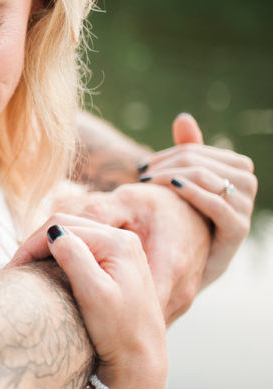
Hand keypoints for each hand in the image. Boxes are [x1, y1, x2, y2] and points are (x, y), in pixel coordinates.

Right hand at [23, 218, 166, 388]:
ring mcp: (122, 251)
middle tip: (16, 269)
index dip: (32, 244)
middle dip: (37, 244)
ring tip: (29, 270)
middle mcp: (123, 239)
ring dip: (47, 249)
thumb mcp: (94, 294)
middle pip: (67, 225)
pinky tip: (49, 272)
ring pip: (72, 235)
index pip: (61, 226)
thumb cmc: (119, 333)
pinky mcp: (118, 264)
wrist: (142, 361)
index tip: (13, 269)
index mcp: (118, 241)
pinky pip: (82, 248)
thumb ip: (74, 258)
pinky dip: (60, 255)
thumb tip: (53, 233)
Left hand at [138, 112, 256, 287]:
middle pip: (212, 163)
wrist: (179, 271)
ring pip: (219, 180)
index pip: (206, 152)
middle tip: (144, 175)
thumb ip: (186, 152)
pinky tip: (171, 190)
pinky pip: (222, 207)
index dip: (174, 153)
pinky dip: (196, 193)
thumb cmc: (178, 223)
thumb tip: (184, 117)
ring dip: (181, 176)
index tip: (145, 166)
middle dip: (175, 163)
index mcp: (234, 174)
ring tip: (152, 183)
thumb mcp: (180, 184)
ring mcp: (243, 213)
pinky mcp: (236, 234)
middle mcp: (245, 191)